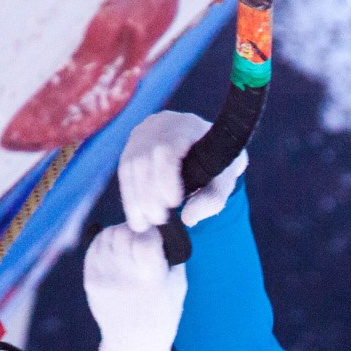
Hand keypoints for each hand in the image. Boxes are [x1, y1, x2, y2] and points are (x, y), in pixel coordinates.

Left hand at [83, 223, 185, 350]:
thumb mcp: (178, 283)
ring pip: (106, 236)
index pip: (145, 236)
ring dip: (118, 233)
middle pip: (123, 232)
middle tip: (140, 236)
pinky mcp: (90, 281)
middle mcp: (125, 277)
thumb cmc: (162, 311)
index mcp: (151, 278)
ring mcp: (104, 279)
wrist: (134, 343)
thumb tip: (160, 225)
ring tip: (127, 242)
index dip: (151, 230)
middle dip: (134, 229)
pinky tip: (114, 248)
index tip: (155, 235)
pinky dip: (104, 243)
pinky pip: (94, 248)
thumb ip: (170, 254)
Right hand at [117, 110, 247, 232]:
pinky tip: (136, 216)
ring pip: (130, 166)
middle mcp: (159, 125)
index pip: (166, 150)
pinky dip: (129, 196)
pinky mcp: (131, 147)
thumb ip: (213, 198)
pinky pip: (125, 172)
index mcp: (185, 126)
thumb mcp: (225, 179)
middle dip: (147, 194)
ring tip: (143, 225)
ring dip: (134, 199)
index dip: (165, 177)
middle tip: (157, 220)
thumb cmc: (217, 163)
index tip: (173, 203)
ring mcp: (142, 134)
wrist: (205, 144)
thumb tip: (188, 218)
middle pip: (143, 159)